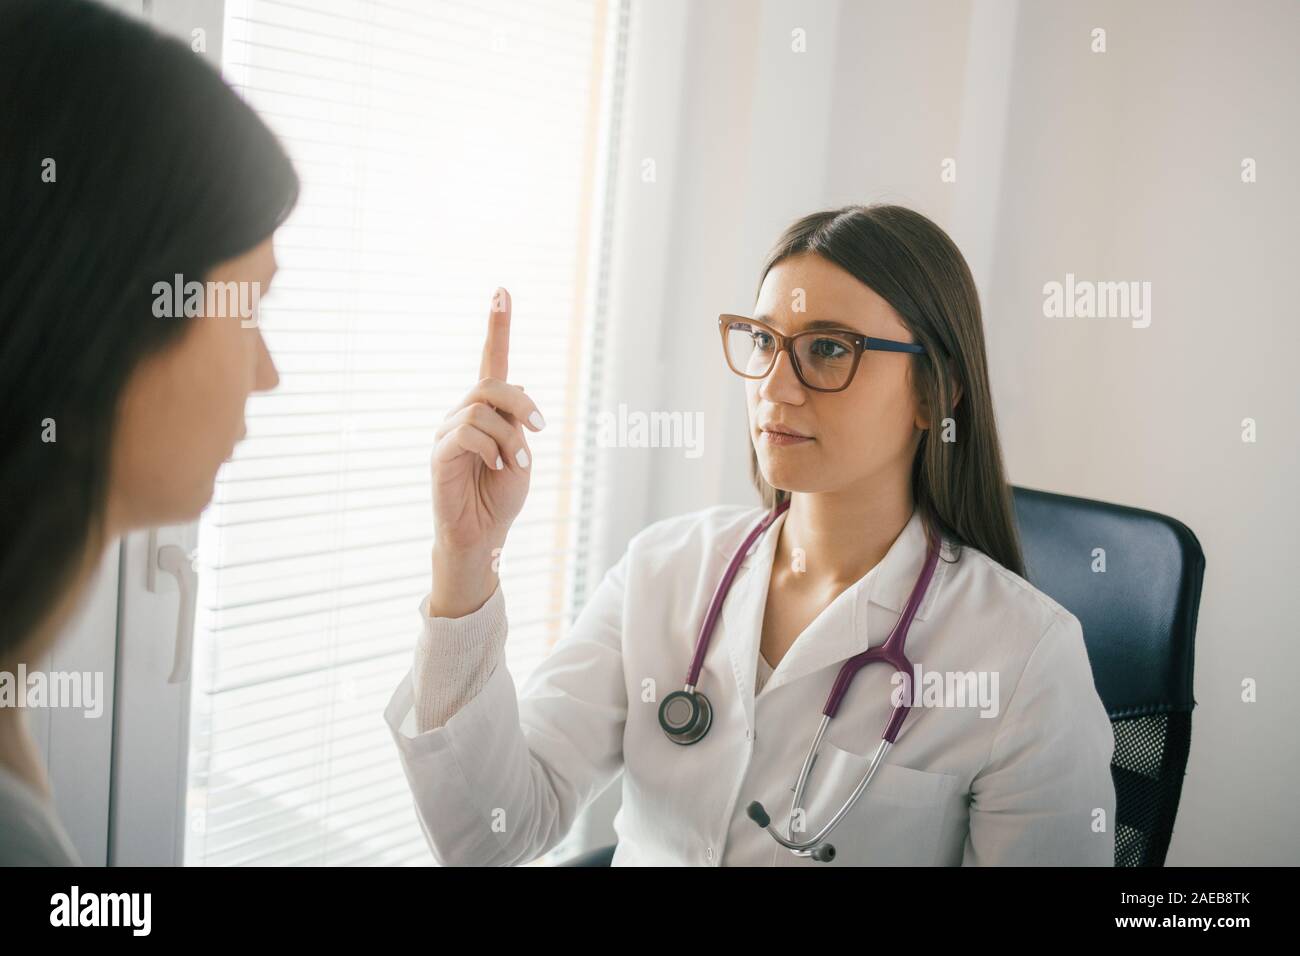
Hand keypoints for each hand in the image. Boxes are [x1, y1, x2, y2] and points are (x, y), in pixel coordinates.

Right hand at [428, 288, 545, 615]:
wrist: (483, 535)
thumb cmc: (501, 496)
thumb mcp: (522, 454)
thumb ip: (517, 421)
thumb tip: (517, 386)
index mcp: (487, 411)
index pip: (491, 360)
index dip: (497, 326)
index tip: (502, 291)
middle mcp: (462, 414)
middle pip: (490, 383)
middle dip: (522, 404)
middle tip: (540, 430)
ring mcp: (447, 432)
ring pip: (481, 409)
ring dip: (510, 437)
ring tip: (514, 463)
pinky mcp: (438, 453)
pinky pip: (467, 433)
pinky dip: (491, 449)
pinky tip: (496, 468)